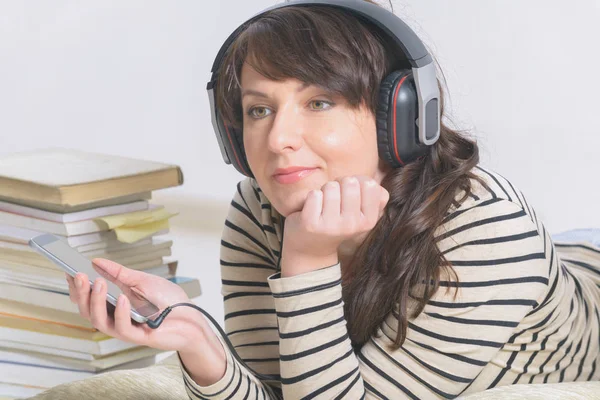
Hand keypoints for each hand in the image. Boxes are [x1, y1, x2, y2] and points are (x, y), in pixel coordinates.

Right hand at [66, 258, 209, 351]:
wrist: (192, 318)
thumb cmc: (169, 300)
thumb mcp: (142, 280)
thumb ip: (120, 273)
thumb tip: (96, 261)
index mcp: (114, 304)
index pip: (88, 298)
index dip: (77, 286)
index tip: (69, 270)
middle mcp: (116, 317)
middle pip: (87, 310)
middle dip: (81, 293)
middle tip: (79, 275)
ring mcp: (125, 328)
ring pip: (99, 321)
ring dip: (96, 301)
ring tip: (97, 282)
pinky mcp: (137, 337)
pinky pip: (122, 327)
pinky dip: (120, 312)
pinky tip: (122, 298)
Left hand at [281, 175, 388, 274]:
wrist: (311, 248)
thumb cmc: (337, 219)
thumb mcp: (361, 210)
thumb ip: (373, 193)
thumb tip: (371, 182)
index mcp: (369, 220)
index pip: (369, 184)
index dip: (357, 182)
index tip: (348, 195)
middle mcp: (353, 225)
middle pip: (349, 182)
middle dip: (339, 185)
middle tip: (333, 201)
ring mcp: (332, 226)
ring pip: (331, 186)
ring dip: (324, 191)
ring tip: (322, 206)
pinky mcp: (312, 224)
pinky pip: (314, 194)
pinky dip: (309, 198)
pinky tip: (311, 211)